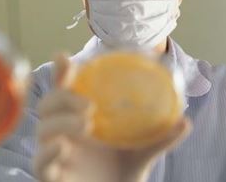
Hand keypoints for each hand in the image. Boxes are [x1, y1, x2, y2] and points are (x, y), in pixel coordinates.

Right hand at [33, 54, 191, 181]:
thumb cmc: (121, 173)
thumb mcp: (142, 152)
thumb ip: (160, 137)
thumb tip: (186, 121)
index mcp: (79, 118)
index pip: (64, 89)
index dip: (61, 72)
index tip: (63, 57)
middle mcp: (63, 133)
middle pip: (48, 104)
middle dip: (63, 97)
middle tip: (90, 106)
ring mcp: (55, 154)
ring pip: (42, 130)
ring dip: (61, 122)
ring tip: (86, 125)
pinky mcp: (51, 177)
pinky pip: (39, 163)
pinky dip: (46, 153)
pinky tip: (62, 147)